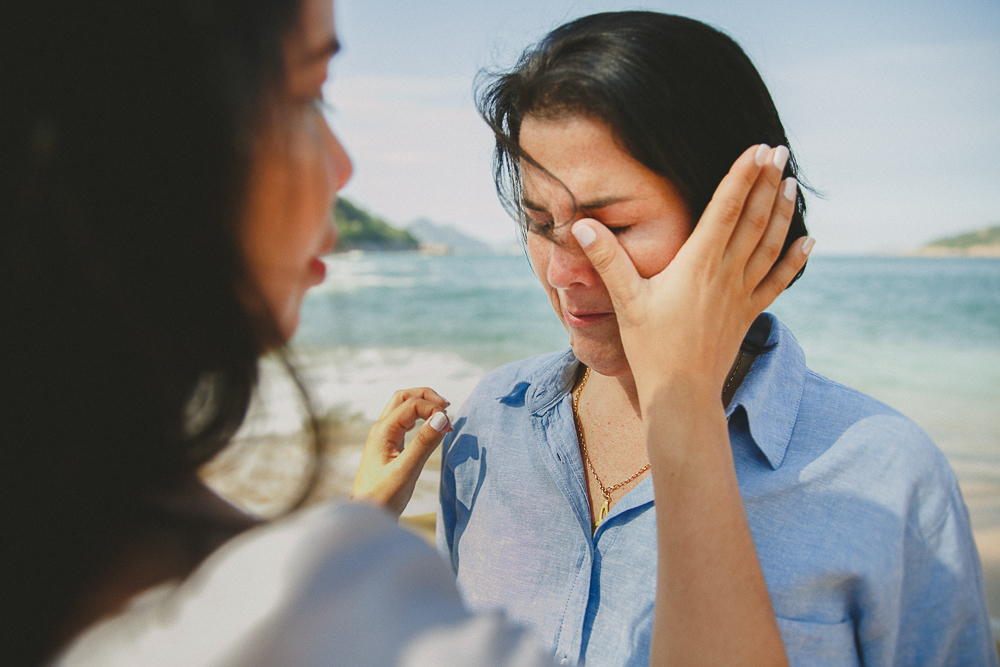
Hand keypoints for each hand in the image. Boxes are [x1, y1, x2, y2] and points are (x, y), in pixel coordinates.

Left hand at [350, 388, 451, 516]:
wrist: (365, 517)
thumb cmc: (382, 497)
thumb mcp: (406, 470)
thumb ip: (424, 443)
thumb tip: (441, 417)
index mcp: (383, 431)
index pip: (411, 404)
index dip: (433, 409)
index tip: (449, 426)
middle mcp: (381, 430)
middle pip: (403, 398)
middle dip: (426, 396)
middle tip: (447, 406)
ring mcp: (383, 438)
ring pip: (402, 408)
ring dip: (422, 405)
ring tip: (442, 415)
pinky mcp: (388, 447)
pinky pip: (404, 423)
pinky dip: (419, 418)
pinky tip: (429, 427)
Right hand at [570, 144, 811, 406]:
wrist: (682, 394)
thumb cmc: (651, 348)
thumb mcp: (626, 301)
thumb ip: (608, 260)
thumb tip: (581, 225)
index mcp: (697, 264)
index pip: (725, 209)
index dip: (743, 176)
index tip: (758, 149)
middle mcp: (726, 273)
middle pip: (754, 218)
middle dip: (767, 182)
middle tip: (779, 152)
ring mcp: (742, 293)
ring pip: (770, 243)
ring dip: (782, 211)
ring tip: (791, 182)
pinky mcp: (749, 312)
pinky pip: (779, 279)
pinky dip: (795, 258)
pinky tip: (809, 241)